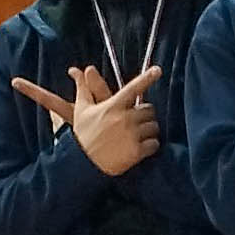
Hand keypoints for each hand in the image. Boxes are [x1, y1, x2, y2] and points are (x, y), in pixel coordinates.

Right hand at [11, 63, 160, 175]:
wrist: (83, 164)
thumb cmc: (83, 135)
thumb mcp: (82, 110)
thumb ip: (83, 88)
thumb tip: (77, 70)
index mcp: (112, 106)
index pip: (133, 88)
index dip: (146, 78)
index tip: (157, 70)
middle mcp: (124, 119)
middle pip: (149, 110)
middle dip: (144, 116)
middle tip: (135, 123)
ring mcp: (132, 135)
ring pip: (154, 127)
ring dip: (149, 131)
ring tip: (135, 136)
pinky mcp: (137, 151)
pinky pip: (155, 144)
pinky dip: (150, 146)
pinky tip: (139, 148)